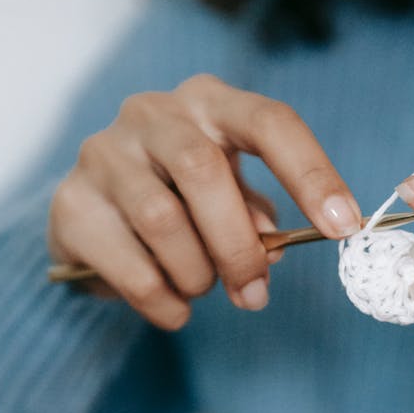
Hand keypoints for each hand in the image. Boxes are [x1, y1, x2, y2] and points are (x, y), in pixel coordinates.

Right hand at [48, 74, 359, 328]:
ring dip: (196, 274)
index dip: (311, 173)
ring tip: (200, 289)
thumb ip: (255, 216)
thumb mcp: (226, 197)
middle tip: (253, 293)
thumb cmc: (177, 201)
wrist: (90, 217)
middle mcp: (151, 114)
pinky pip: (131, 267)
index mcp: (207, 103)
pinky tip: (173, 309)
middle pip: (203, 171)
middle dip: (237, 246)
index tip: (342, 227)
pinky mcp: (71, 203)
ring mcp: (103, 154)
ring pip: (163, 222)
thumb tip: (276, 250)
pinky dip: (164, 302)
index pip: (268, 122)